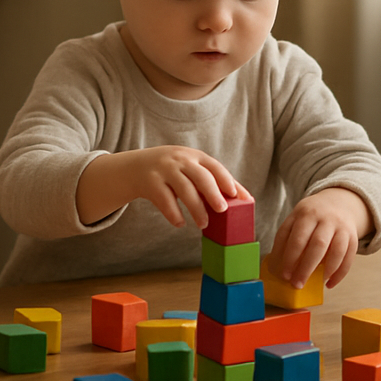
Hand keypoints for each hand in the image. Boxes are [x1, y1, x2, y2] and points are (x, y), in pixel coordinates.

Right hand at [77, 145, 248, 227]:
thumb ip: (212, 180)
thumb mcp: (189, 168)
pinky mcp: (150, 182)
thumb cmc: (172, 171)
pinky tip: (180, 223)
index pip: (214, 166)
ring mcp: (163, 170)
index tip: (236, 195)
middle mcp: (179, 160)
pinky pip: (164, 200)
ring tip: (203, 224)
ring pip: (184, 190)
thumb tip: (245, 198)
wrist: (135, 167)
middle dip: (213, 194)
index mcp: (194, 156)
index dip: (226, 180)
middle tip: (222, 210)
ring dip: (196, 209)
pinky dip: (174, 214)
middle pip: (200, 176)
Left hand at [268, 187, 373, 288]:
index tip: (285, 275)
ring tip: (316, 283)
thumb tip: (277, 266)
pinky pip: (349, 257)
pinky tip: (329, 283)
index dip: (290, 258)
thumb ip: (286, 238)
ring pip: (337, 251)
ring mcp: (342, 227)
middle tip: (297, 284)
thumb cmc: (311, 216)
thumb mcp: (296, 218)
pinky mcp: (353, 237)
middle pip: (318, 245)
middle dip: (306, 267)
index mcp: (306, 214)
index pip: (298, 238)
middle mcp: (326, 219)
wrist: (338, 202)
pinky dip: (340, 273)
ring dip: (326, 271)